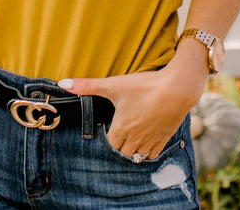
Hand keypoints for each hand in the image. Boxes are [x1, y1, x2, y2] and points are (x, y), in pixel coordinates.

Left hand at [58, 60, 206, 159]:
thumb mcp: (113, 84)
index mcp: (122, 128)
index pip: (110, 145)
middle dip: (119, 147)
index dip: (107, 139)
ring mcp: (152, 139)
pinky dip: (149, 152)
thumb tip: (63, 83)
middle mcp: (136, 138)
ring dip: (133, 152)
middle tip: (117, 136)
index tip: (106, 130)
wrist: (177, 89)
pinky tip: (147, 143)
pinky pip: (155, 153)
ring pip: (139, 156)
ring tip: (130, 141)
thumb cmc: (144, 87)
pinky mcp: (165, 136)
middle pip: (124, 153)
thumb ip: (87, 85)